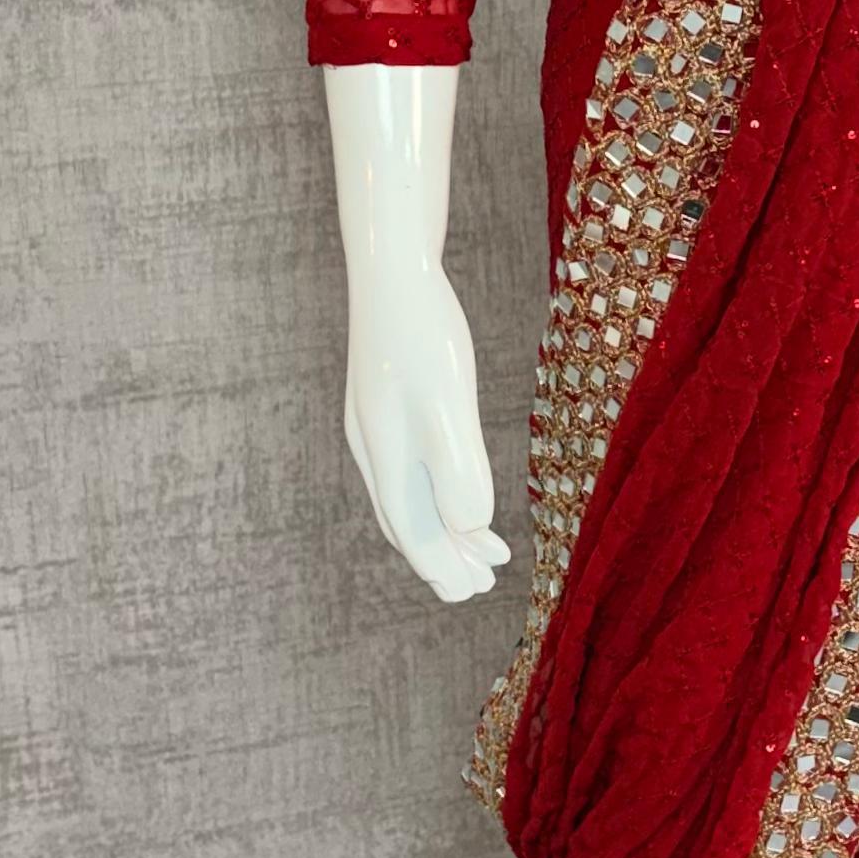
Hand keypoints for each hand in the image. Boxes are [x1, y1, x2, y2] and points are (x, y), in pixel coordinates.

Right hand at [343, 260, 509, 603]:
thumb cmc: (423, 332)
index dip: (443, 565)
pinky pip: (408, 468)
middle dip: (443, 558)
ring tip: (484, 551)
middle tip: (480, 587)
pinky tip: (460, 489)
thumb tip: (467, 528)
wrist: (392, 267)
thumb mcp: (447, 401)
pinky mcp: (386, 404)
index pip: (413, 531)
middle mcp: (373, 448)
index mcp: (386, 454)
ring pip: (407, 497)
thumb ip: (455, 466)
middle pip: (406, 521)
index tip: (474, 590)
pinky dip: (437, 493)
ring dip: (444, 529)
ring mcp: (375, 426)